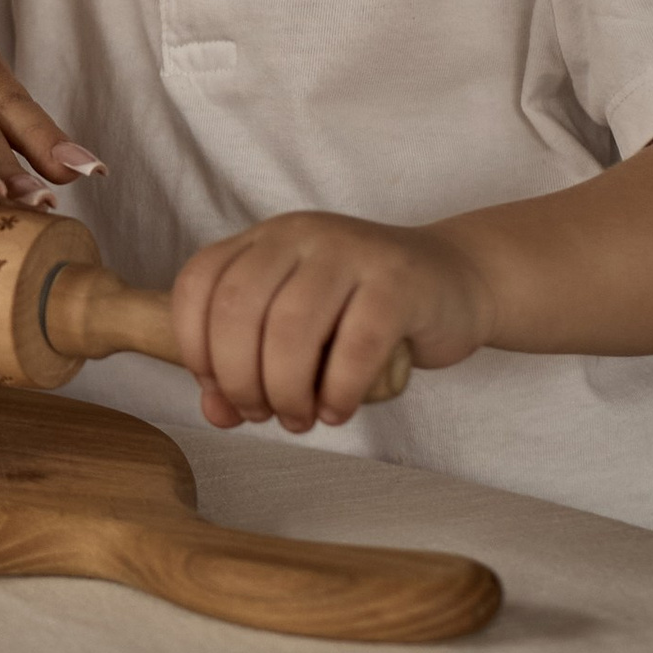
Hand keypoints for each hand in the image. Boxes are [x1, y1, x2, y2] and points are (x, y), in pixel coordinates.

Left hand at [168, 214, 491, 432]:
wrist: (456, 283)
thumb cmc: (365, 314)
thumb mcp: (300, 334)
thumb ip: (251, 369)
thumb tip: (216, 414)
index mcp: (265, 240)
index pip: (199, 282)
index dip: (196, 346)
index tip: (218, 390)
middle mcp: (301, 234)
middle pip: (238, 309)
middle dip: (239, 379)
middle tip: (262, 414)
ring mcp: (351, 252)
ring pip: (292, 328)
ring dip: (286, 391)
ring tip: (300, 418)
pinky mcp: (399, 282)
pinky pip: (355, 345)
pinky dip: (338, 391)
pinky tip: (338, 410)